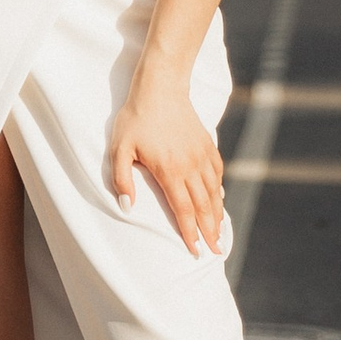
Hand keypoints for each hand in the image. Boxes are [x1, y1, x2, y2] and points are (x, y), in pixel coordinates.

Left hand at [108, 50, 225, 255]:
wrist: (161, 87)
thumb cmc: (136, 118)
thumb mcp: (120, 148)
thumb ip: (121, 179)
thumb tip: (127, 206)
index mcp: (170, 171)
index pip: (183, 210)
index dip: (190, 233)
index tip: (195, 251)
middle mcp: (191, 166)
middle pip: (204, 206)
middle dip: (210, 231)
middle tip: (216, 251)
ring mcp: (202, 155)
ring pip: (214, 192)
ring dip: (218, 214)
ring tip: (220, 233)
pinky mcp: (207, 144)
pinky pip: (217, 173)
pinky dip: (219, 190)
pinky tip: (219, 199)